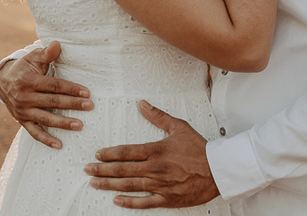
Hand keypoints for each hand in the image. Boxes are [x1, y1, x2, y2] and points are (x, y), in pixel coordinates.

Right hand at [0, 40, 92, 149]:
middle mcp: (24, 97)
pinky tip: (59, 145)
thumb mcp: (32, 58)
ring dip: (63, 123)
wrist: (3, 81)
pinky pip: (34, 132)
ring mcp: (23, 111)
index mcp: (28, 81)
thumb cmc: (24, 68)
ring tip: (79, 125)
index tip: (87, 92)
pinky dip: (46, 140)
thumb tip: (57, 44)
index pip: (53, 85)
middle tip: (89, 106)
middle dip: (72, 104)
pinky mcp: (22, 121)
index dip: (70, 88)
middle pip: (52, 102)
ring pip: (45, 118)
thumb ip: (46, 53)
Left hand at [85, 100, 218, 208]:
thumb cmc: (199, 149)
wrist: (219, 170)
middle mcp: (155, 169)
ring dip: (110, 185)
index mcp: (156, 150)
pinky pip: (145, 203)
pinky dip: (130, 203)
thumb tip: (142, 103)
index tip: (97, 154)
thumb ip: (158, 116)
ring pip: (130, 186)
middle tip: (87, 169)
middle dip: (102, 170)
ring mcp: (160, 185)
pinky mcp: (168, 199)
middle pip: (123, 169)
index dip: (109, 153)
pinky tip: (117, 200)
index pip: (126, 152)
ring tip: (95, 183)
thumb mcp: (178, 127)